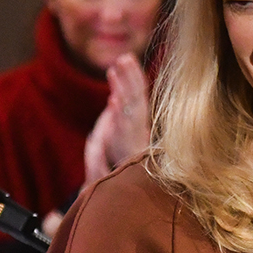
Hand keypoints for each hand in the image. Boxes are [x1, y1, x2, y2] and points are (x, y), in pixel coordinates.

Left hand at [82, 54, 151, 183]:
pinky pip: (122, 130)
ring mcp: (133, 140)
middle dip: (129, 77)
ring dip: (122, 88)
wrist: (127, 195)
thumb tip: (113, 98)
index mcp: (139, 125)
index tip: (125, 61)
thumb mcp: (118, 140)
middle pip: (135, 98)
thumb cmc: (123, 166)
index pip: (137, 96)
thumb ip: (116, 121)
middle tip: (123, 57)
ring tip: (116, 70)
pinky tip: (113, 100)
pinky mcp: (128, 151)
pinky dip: (119, 114)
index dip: (132, 78)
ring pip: (129, 110)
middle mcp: (138, 130)